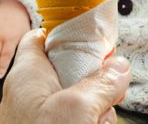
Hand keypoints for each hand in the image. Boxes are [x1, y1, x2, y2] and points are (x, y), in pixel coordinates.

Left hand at [0, 29, 130, 123]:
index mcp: (27, 74)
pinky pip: (73, 119)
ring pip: (75, 98)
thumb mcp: (78, 108)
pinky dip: (88, 121)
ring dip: (95, 107)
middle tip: (107, 91)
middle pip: (67, 70)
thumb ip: (102, 83)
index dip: (64, 33)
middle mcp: (29, 92)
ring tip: (100, 118)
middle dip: (92, 79)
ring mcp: (37, 117)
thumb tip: (120, 67)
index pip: (39, 38)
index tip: (91, 36)